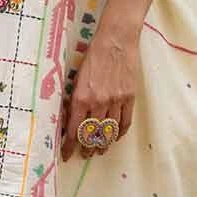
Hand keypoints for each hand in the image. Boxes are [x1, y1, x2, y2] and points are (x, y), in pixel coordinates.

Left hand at [59, 30, 138, 160]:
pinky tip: (115, 137)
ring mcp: (116, 102)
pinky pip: (125, 122)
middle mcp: (98, 103)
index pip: (74, 130)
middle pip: (92, 135)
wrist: (116, 41)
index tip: (67, 154)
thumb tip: (70, 119)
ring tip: (100, 150)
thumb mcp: (77, 78)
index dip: (70, 145)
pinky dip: (119, 133)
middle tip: (85, 154)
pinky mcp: (129, 98)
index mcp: (82, 98)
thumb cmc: (93, 56)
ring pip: (109, 132)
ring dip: (103, 144)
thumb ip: (74, 100)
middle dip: (87, 148)